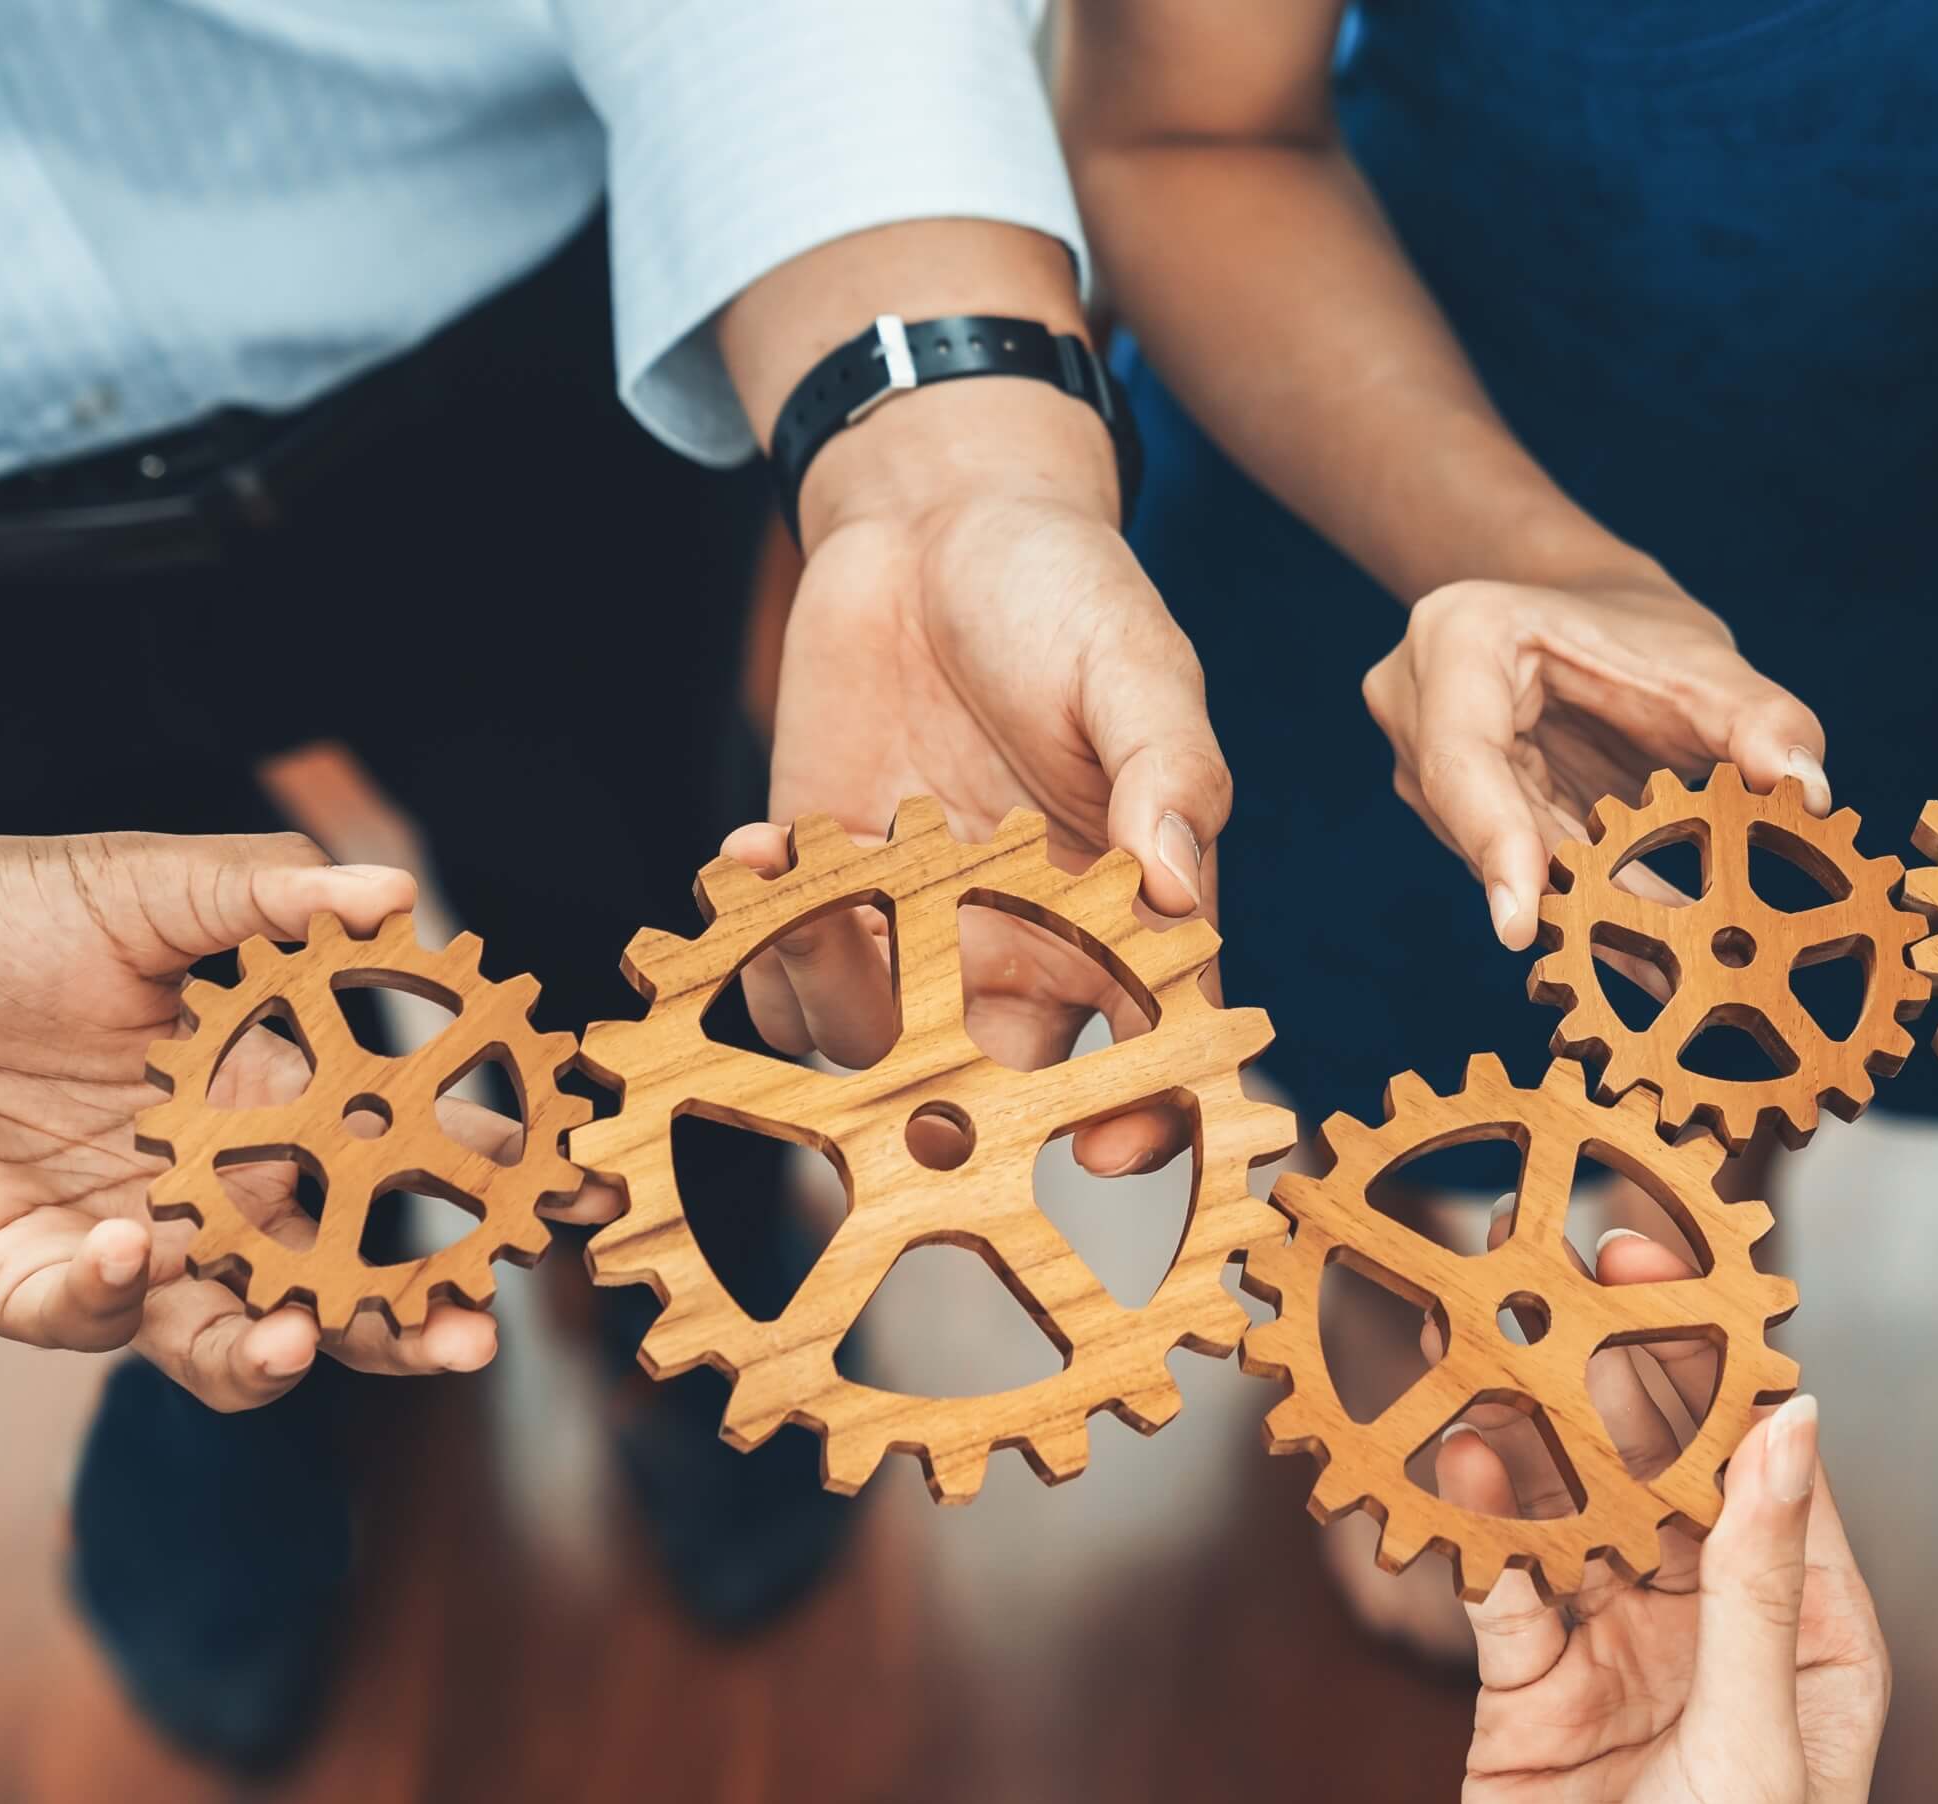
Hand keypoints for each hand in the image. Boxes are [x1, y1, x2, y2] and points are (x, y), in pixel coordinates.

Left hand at [0, 833, 609, 1407]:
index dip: (494, 1176)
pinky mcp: (26, 1284)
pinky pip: (94, 1324)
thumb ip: (255, 894)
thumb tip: (389, 895)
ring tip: (309, 1347)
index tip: (580, 1196)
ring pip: (239, 1334)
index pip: (405, 1146)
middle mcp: (217, 1182)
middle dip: (417, 1315)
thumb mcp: (122, 884)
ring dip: (288, 1353)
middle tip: (473, 1337)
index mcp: (267, 1088)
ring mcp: (127, 1242)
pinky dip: (118, 1302)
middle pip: (348, 1273)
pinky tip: (123, 1249)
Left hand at [760, 382, 1225, 1175]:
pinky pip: (780, 942)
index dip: (1141, 1114)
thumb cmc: (1065, 593)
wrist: (935, 515)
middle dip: (951, 1105)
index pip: (1150, 1038)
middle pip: (996, 1070)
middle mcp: (1020, 933)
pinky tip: (756, 850)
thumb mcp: (1136, 671)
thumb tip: (1183, 888)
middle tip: (906, 1094)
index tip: (1106, 1154)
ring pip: (876, 1026)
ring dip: (837, 998)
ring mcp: (915, 912)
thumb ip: (1165, 779)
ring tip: (829, 912)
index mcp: (1122, 906)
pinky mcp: (823, 868)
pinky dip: (754, 918)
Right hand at [1367, 572, 1830, 948]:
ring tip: (1668, 971)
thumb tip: (1806, 789)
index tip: (1521, 926)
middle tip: (1654, 969)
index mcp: (1459, 638)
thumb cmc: (1634, 627)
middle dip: (1565, 899)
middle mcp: (1416, 705)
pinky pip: (1518, 872)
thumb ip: (1759, 716)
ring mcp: (1426, 765)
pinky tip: (1646, 956)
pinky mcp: (1453, 815)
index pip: (1464, 757)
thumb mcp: (1702, 658)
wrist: (1589, 617)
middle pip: (1477, 826)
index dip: (1494, 842)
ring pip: (1498, 863)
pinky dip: (1583, 907)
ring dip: (1581, 913)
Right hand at [1443, 1232, 1888, 1803]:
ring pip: (1579, 1522)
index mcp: (1817, 1650)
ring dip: (1537, 1439)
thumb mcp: (1754, 1744)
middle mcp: (1721, 1647)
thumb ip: (1754, 1581)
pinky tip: (1453, 1461)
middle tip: (1569, 1267)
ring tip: (1496, 1337)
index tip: (1680, 1268)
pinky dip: (1479, 1527)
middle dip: (1623, 1378)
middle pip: (1671, 1481)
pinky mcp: (1526, 1710)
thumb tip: (1790, 1422)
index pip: (1773, 1476)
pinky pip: (1504, 1593)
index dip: (1729, 1368)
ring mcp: (1619, 1672)